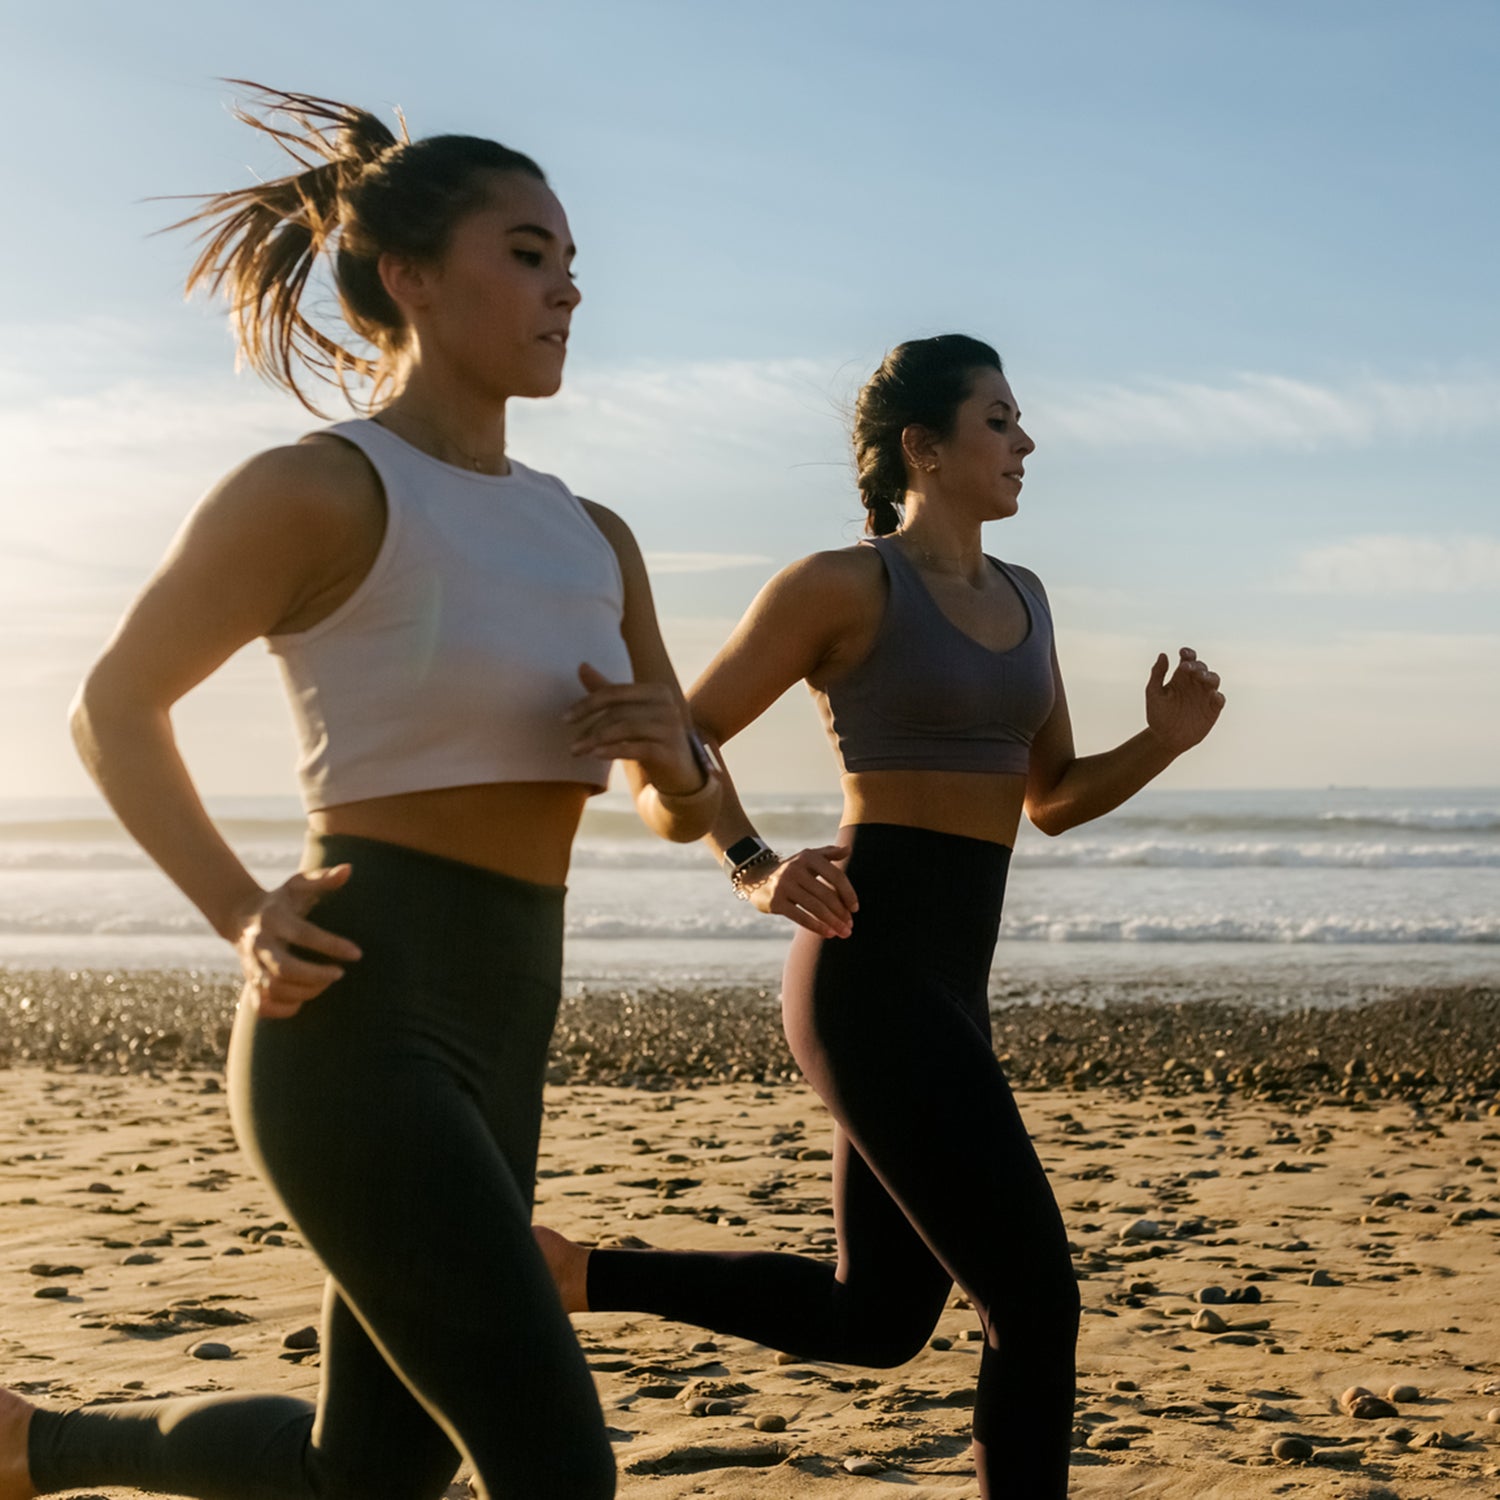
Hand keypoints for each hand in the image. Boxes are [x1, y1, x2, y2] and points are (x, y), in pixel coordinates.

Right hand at [231, 864, 361, 1019]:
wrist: (241, 917)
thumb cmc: (282, 900)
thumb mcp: (300, 884)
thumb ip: (324, 878)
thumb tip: (349, 869)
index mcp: (274, 919)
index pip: (304, 934)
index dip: (332, 945)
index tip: (357, 953)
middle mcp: (260, 944)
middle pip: (284, 969)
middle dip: (316, 976)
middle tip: (340, 974)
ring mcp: (251, 966)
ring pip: (275, 989)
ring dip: (306, 992)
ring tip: (327, 981)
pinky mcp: (249, 983)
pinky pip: (263, 1007)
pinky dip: (285, 1010)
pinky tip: (304, 1000)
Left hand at [566, 662, 700, 794]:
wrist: (681, 773)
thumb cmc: (651, 739)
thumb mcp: (630, 714)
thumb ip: (607, 691)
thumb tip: (581, 665)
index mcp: (658, 691)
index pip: (615, 692)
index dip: (587, 704)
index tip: (565, 719)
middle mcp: (669, 706)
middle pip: (619, 711)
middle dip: (590, 728)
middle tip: (572, 745)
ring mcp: (672, 729)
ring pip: (626, 729)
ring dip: (596, 741)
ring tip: (578, 752)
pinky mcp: (672, 752)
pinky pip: (637, 748)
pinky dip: (613, 750)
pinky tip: (596, 755)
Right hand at [742, 845, 856, 938]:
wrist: (757, 877)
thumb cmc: (792, 869)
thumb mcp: (808, 857)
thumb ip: (829, 853)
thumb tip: (849, 849)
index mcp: (809, 857)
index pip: (835, 876)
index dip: (848, 894)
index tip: (855, 909)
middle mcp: (796, 869)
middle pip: (826, 894)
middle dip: (841, 913)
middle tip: (849, 927)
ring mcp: (785, 885)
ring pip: (815, 907)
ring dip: (832, 922)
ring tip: (843, 933)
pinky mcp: (776, 901)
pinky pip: (801, 917)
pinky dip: (817, 927)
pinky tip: (828, 933)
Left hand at [1146, 646, 1224, 753]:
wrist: (1165, 738)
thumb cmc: (1158, 715)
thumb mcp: (1153, 694)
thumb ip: (1157, 674)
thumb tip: (1163, 654)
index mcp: (1180, 677)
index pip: (1188, 660)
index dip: (1188, 653)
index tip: (1183, 653)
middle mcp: (1195, 683)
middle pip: (1202, 667)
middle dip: (1197, 666)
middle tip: (1187, 669)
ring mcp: (1205, 696)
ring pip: (1214, 679)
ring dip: (1209, 676)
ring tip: (1201, 677)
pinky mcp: (1212, 709)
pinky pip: (1219, 700)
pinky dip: (1218, 696)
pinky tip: (1213, 695)